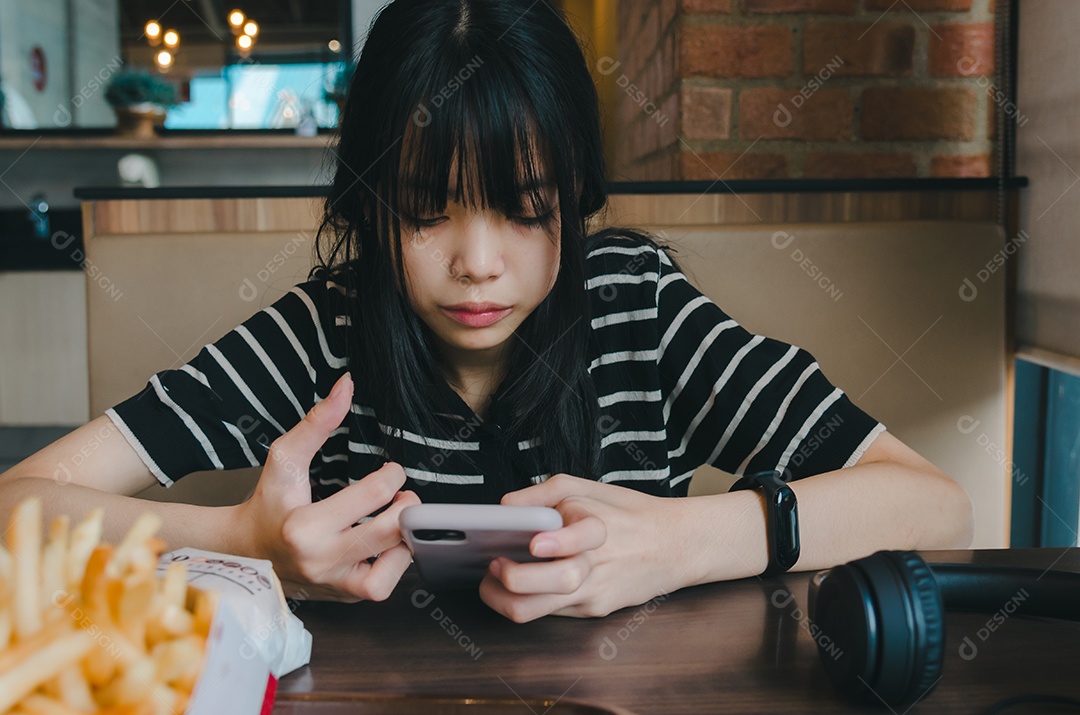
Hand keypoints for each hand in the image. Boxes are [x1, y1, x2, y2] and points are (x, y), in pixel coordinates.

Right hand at [236, 372, 419, 601]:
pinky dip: (394, 562)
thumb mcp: (285, 458)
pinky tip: (385, 544)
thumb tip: (347, 384)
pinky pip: (384, 585)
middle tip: (402, 495)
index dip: (392, 476)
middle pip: (392, 533)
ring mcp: (334, 585)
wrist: (247, 552)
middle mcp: (322, 562)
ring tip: (396, 520)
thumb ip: (317, 422)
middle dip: (407, 506)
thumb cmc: (268, 503)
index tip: (391, 471)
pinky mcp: (345, 597)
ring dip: (405, 539)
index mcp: (305, 528)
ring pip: (394, 567)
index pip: (374, 497)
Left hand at [479, 474, 689, 621]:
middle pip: (559, 582)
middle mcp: (598, 563)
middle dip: (517, 579)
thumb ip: (543, 492)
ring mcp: (597, 591)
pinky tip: (516, 587)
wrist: (675, 545)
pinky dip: (528, 601)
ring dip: (506, 601)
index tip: (534, 543)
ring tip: (491, 583)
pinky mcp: (595, 610)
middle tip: (495, 565)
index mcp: (599, 527)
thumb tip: (505, 505)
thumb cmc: (627, 513)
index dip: (558, 542)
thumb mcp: (587, 487)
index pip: (583, 537)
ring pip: (544, 610)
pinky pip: (553, 612)